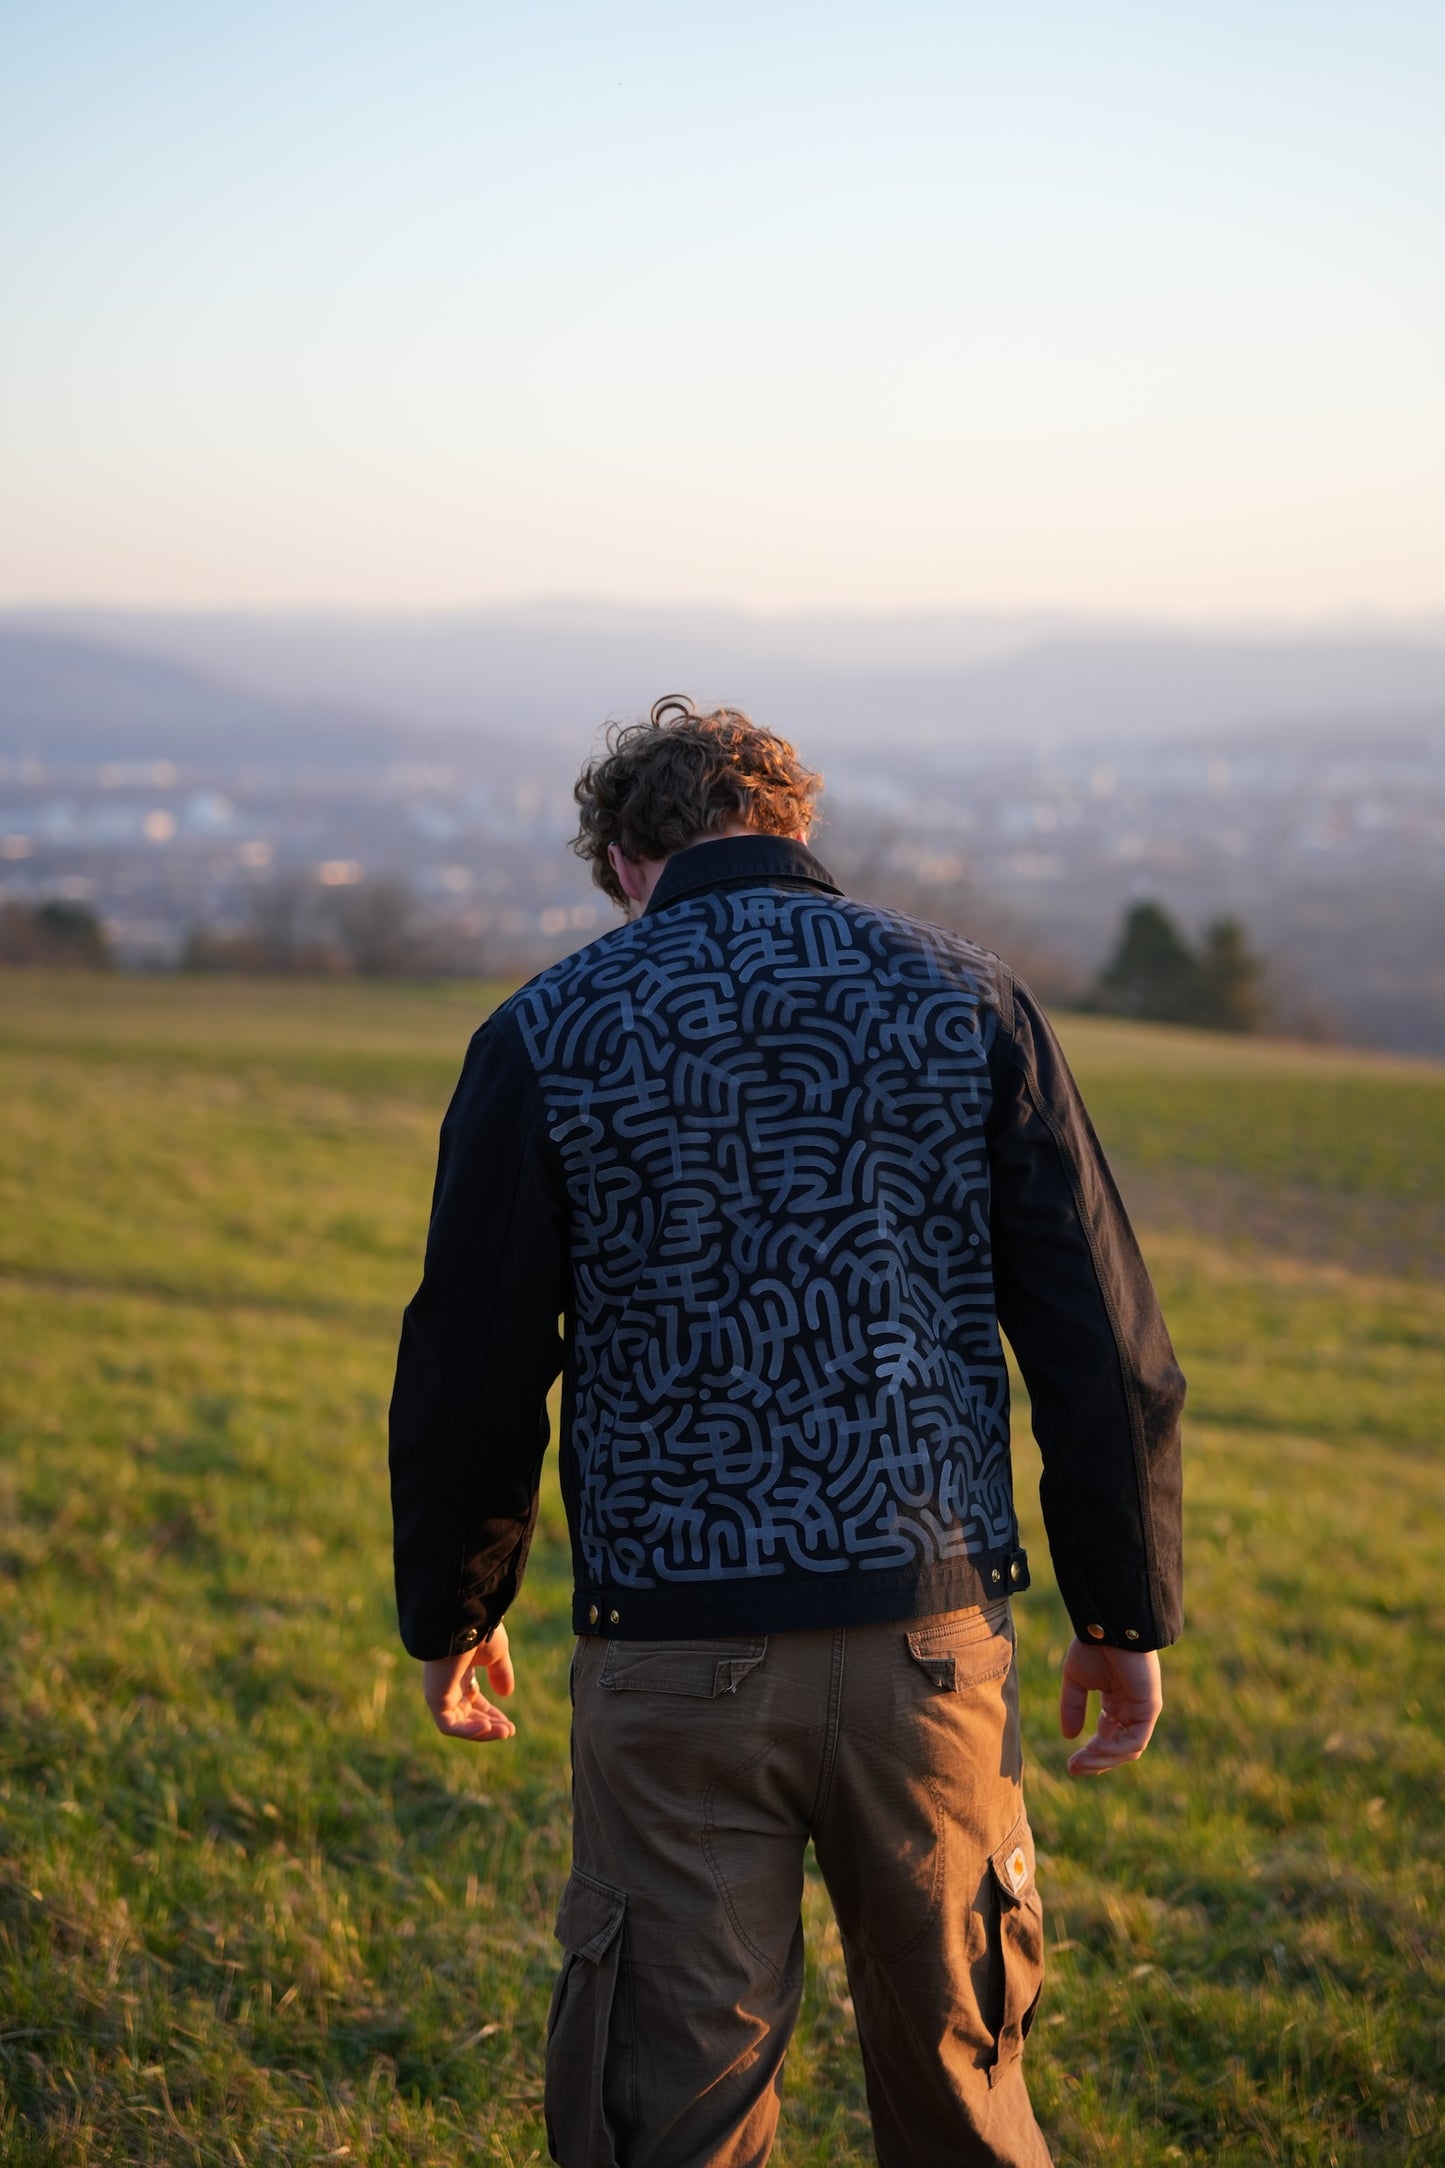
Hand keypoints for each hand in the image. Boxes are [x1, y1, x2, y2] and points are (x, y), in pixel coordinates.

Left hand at [422, 1623, 516, 1742]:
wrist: (464, 1622)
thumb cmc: (479, 1631)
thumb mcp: (496, 1653)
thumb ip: (500, 1673)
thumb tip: (506, 1694)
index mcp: (459, 1670)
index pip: (473, 1700)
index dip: (491, 1714)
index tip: (509, 1723)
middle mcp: (447, 1682)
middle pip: (467, 1714)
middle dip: (489, 1725)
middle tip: (510, 1731)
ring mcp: (440, 1691)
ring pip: (459, 1723)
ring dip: (483, 1731)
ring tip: (506, 1731)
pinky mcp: (435, 1698)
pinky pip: (449, 1725)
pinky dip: (469, 1730)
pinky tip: (488, 1726)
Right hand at [1059, 1636, 1161, 1776]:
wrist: (1108, 1626)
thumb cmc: (1093, 1646)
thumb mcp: (1076, 1680)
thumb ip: (1073, 1707)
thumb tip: (1069, 1736)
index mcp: (1116, 1702)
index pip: (1109, 1737)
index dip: (1091, 1753)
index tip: (1071, 1764)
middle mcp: (1131, 1709)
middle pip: (1119, 1748)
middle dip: (1096, 1761)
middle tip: (1073, 1768)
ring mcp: (1142, 1710)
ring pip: (1127, 1750)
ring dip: (1103, 1760)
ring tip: (1081, 1762)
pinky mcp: (1149, 1708)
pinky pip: (1135, 1741)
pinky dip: (1115, 1749)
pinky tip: (1095, 1747)